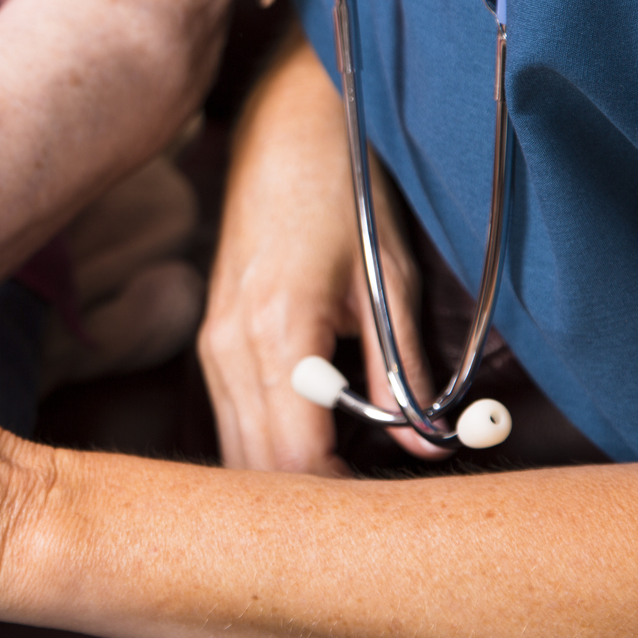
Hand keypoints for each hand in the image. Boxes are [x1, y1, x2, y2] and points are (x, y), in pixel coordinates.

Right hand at [199, 33, 440, 474]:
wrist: (286, 123)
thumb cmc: (346, 186)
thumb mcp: (389, 275)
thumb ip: (401, 366)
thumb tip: (424, 444)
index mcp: (276, 333)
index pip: (296, 460)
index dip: (342, 500)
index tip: (389, 513)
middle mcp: (228, 346)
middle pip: (256, 468)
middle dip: (312, 500)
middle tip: (374, 515)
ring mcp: (212, 341)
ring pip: (235, 449)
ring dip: (287, 476)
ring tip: (349, 485)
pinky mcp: (212, 335)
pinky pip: (231, 417)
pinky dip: (268, 444)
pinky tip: (314, 445)